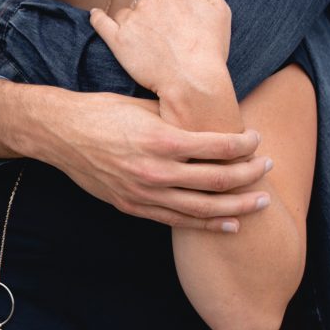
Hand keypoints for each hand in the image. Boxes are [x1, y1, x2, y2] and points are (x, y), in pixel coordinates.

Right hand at [29, 89, 269, 230]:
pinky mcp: (134, 207)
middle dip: (249, 175)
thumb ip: (177, 119)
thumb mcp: (144, 106)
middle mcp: (155, 170)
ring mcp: (144, 193)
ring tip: (261, 203)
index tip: (257, 140)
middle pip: (216, 180)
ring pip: (202, 207)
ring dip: (237, 206)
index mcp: (160, 139)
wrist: (61, 134)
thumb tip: (212, 120)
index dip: (243, 144)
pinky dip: (207, 224)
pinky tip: (229, 224)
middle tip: (268, 169)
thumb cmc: (102, 111)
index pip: (216, 146)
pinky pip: (178, 220)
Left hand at [88, 0, 233, 100]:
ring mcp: (129, 22)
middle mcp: (146, 3)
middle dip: (147, 12)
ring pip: (124, 14)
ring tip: (143, 41)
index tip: (167, 17)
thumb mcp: (218, 8)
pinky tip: (96, 15)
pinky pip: (100, 22)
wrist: (193, 81)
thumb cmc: (209, 47)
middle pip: (139, 1)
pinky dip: (97, 17)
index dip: (161, 1)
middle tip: (159, 33)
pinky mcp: (117, 42)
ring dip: (130, 22)